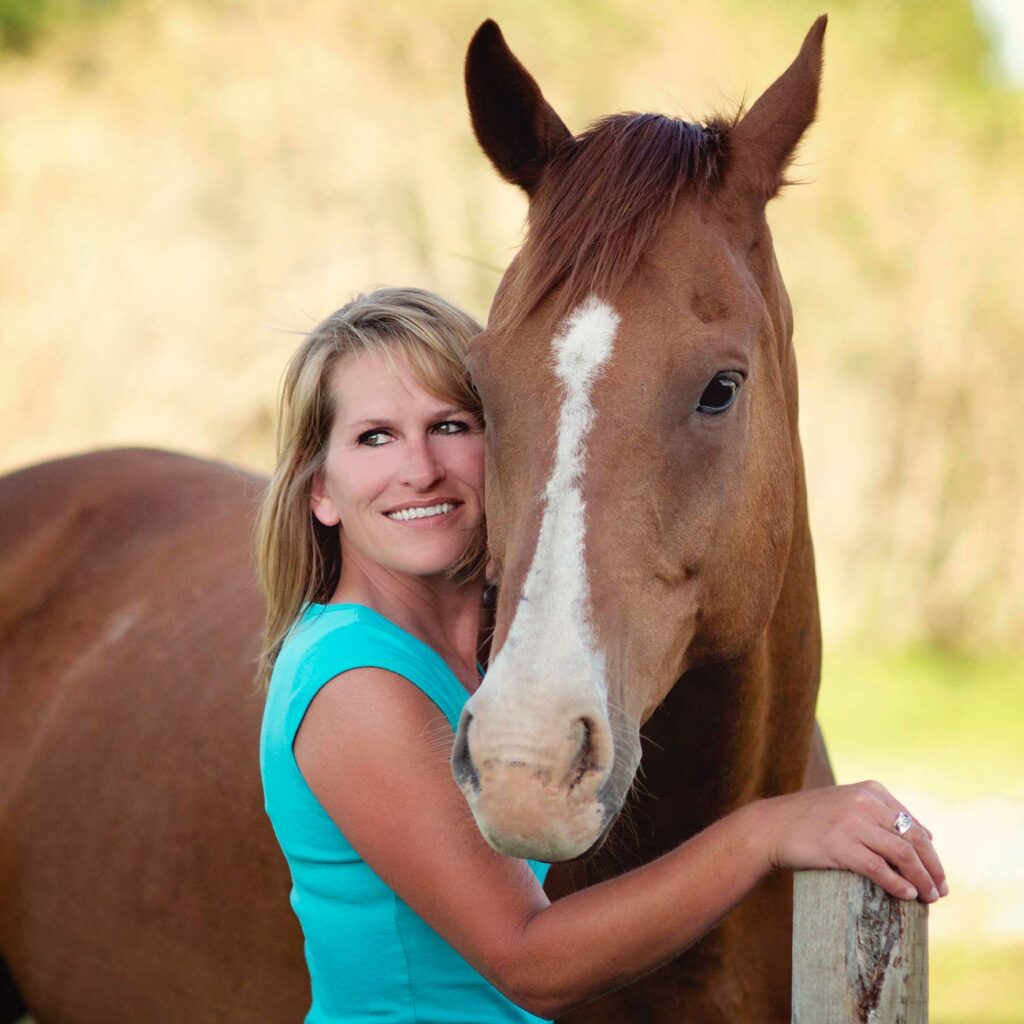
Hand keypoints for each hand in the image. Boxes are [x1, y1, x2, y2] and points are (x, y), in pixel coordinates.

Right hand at [758, 781, 947, 902]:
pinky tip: (907, 896)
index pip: (914, 825)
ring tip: (929, 899)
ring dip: (922, 880)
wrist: (772, 826)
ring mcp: (852, 823)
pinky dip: (898, 884)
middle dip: (933, 869)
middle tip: (940, 892)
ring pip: (902, 855)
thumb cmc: (811, 819)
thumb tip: (928, 835)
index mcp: (871, 791)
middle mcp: (865, 803)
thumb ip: (883, 814)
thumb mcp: (849, 805)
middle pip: (914, 840)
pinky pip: (879, 869)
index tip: (938, 875)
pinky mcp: (840, 845)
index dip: (931, 853)